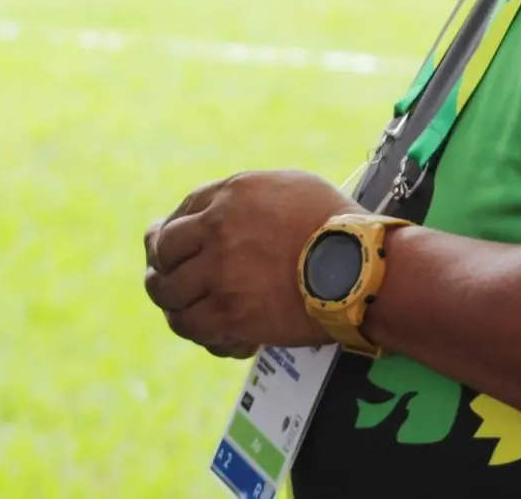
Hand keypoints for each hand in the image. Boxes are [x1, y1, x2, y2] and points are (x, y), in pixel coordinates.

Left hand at [144, 171, 362, 356]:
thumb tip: (228, 210)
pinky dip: (200, 332)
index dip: (170, 235)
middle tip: (165, 279)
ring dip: (172, 303)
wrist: (359, 267)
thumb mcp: (288, 187)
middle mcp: (216, 230)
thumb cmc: (336, 223)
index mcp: (230, 195)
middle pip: (163, 252)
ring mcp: (219, 274)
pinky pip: (194, 327)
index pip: (180, 215)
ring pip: (169, 293)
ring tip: (181, 310)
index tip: (170, 248)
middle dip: (161, 266)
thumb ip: (248, 199)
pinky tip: (215, 334)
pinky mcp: (230, 314)